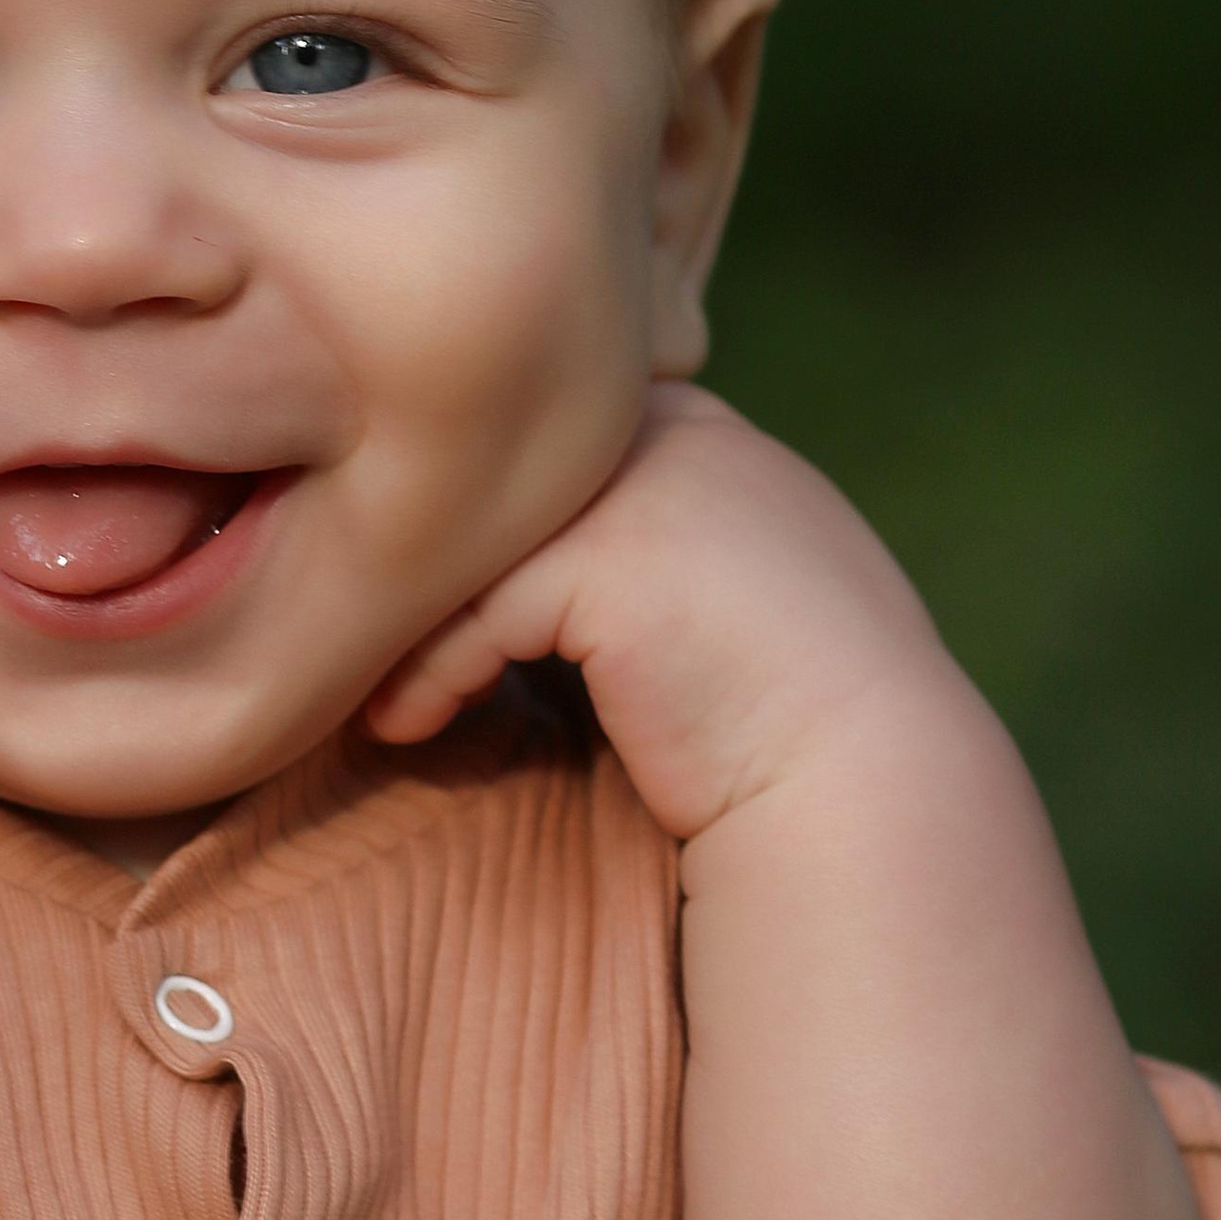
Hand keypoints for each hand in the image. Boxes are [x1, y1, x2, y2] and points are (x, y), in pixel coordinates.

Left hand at [364, 386, 957, 842]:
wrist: (864, 791)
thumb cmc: (773, 726)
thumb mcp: (698, 604)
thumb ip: (619, 557)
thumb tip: (489, 584)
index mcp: (699, 429)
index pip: (532, 442)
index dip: (464, 526)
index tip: (404, 607)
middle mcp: (674, 428)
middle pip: (485, 473)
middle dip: (414, 560)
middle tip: (356, 645)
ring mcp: (646, 479)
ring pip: (460, 534)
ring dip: (400, 621)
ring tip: (378, 693)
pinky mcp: (611, 554)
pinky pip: (467, 605)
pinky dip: (426, 673)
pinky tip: (410, 727)